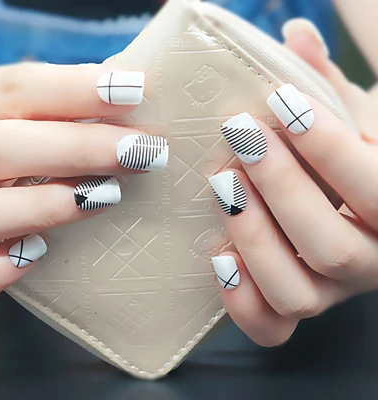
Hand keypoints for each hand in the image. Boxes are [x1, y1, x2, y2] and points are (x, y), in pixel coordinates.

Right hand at [0, 62, 167, 298]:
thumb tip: (121, 102)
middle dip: (81, 147)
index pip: (14, 90)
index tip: (137, 90)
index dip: (75, 89)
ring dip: (48, 203)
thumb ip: (46, 116)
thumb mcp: (9, 125)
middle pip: (6, 144)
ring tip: (112, 195)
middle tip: (144, 149)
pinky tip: (40, 254)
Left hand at [208, 21, 377, 345]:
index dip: (329, 146)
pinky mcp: (293, 305)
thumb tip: (296, 37)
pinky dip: (241, 301)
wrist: (339, 203)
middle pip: (330, 244)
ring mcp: (329, 292)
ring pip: (296, 292)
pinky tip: (218, 258)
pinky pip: (270, 327)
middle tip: (240, 136)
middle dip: (280, 186)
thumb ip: (326, 85)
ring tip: (222, 187)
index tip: (280, 100)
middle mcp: (369, 262)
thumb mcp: (348, 120)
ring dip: (253, 238)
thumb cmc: (344, 158)